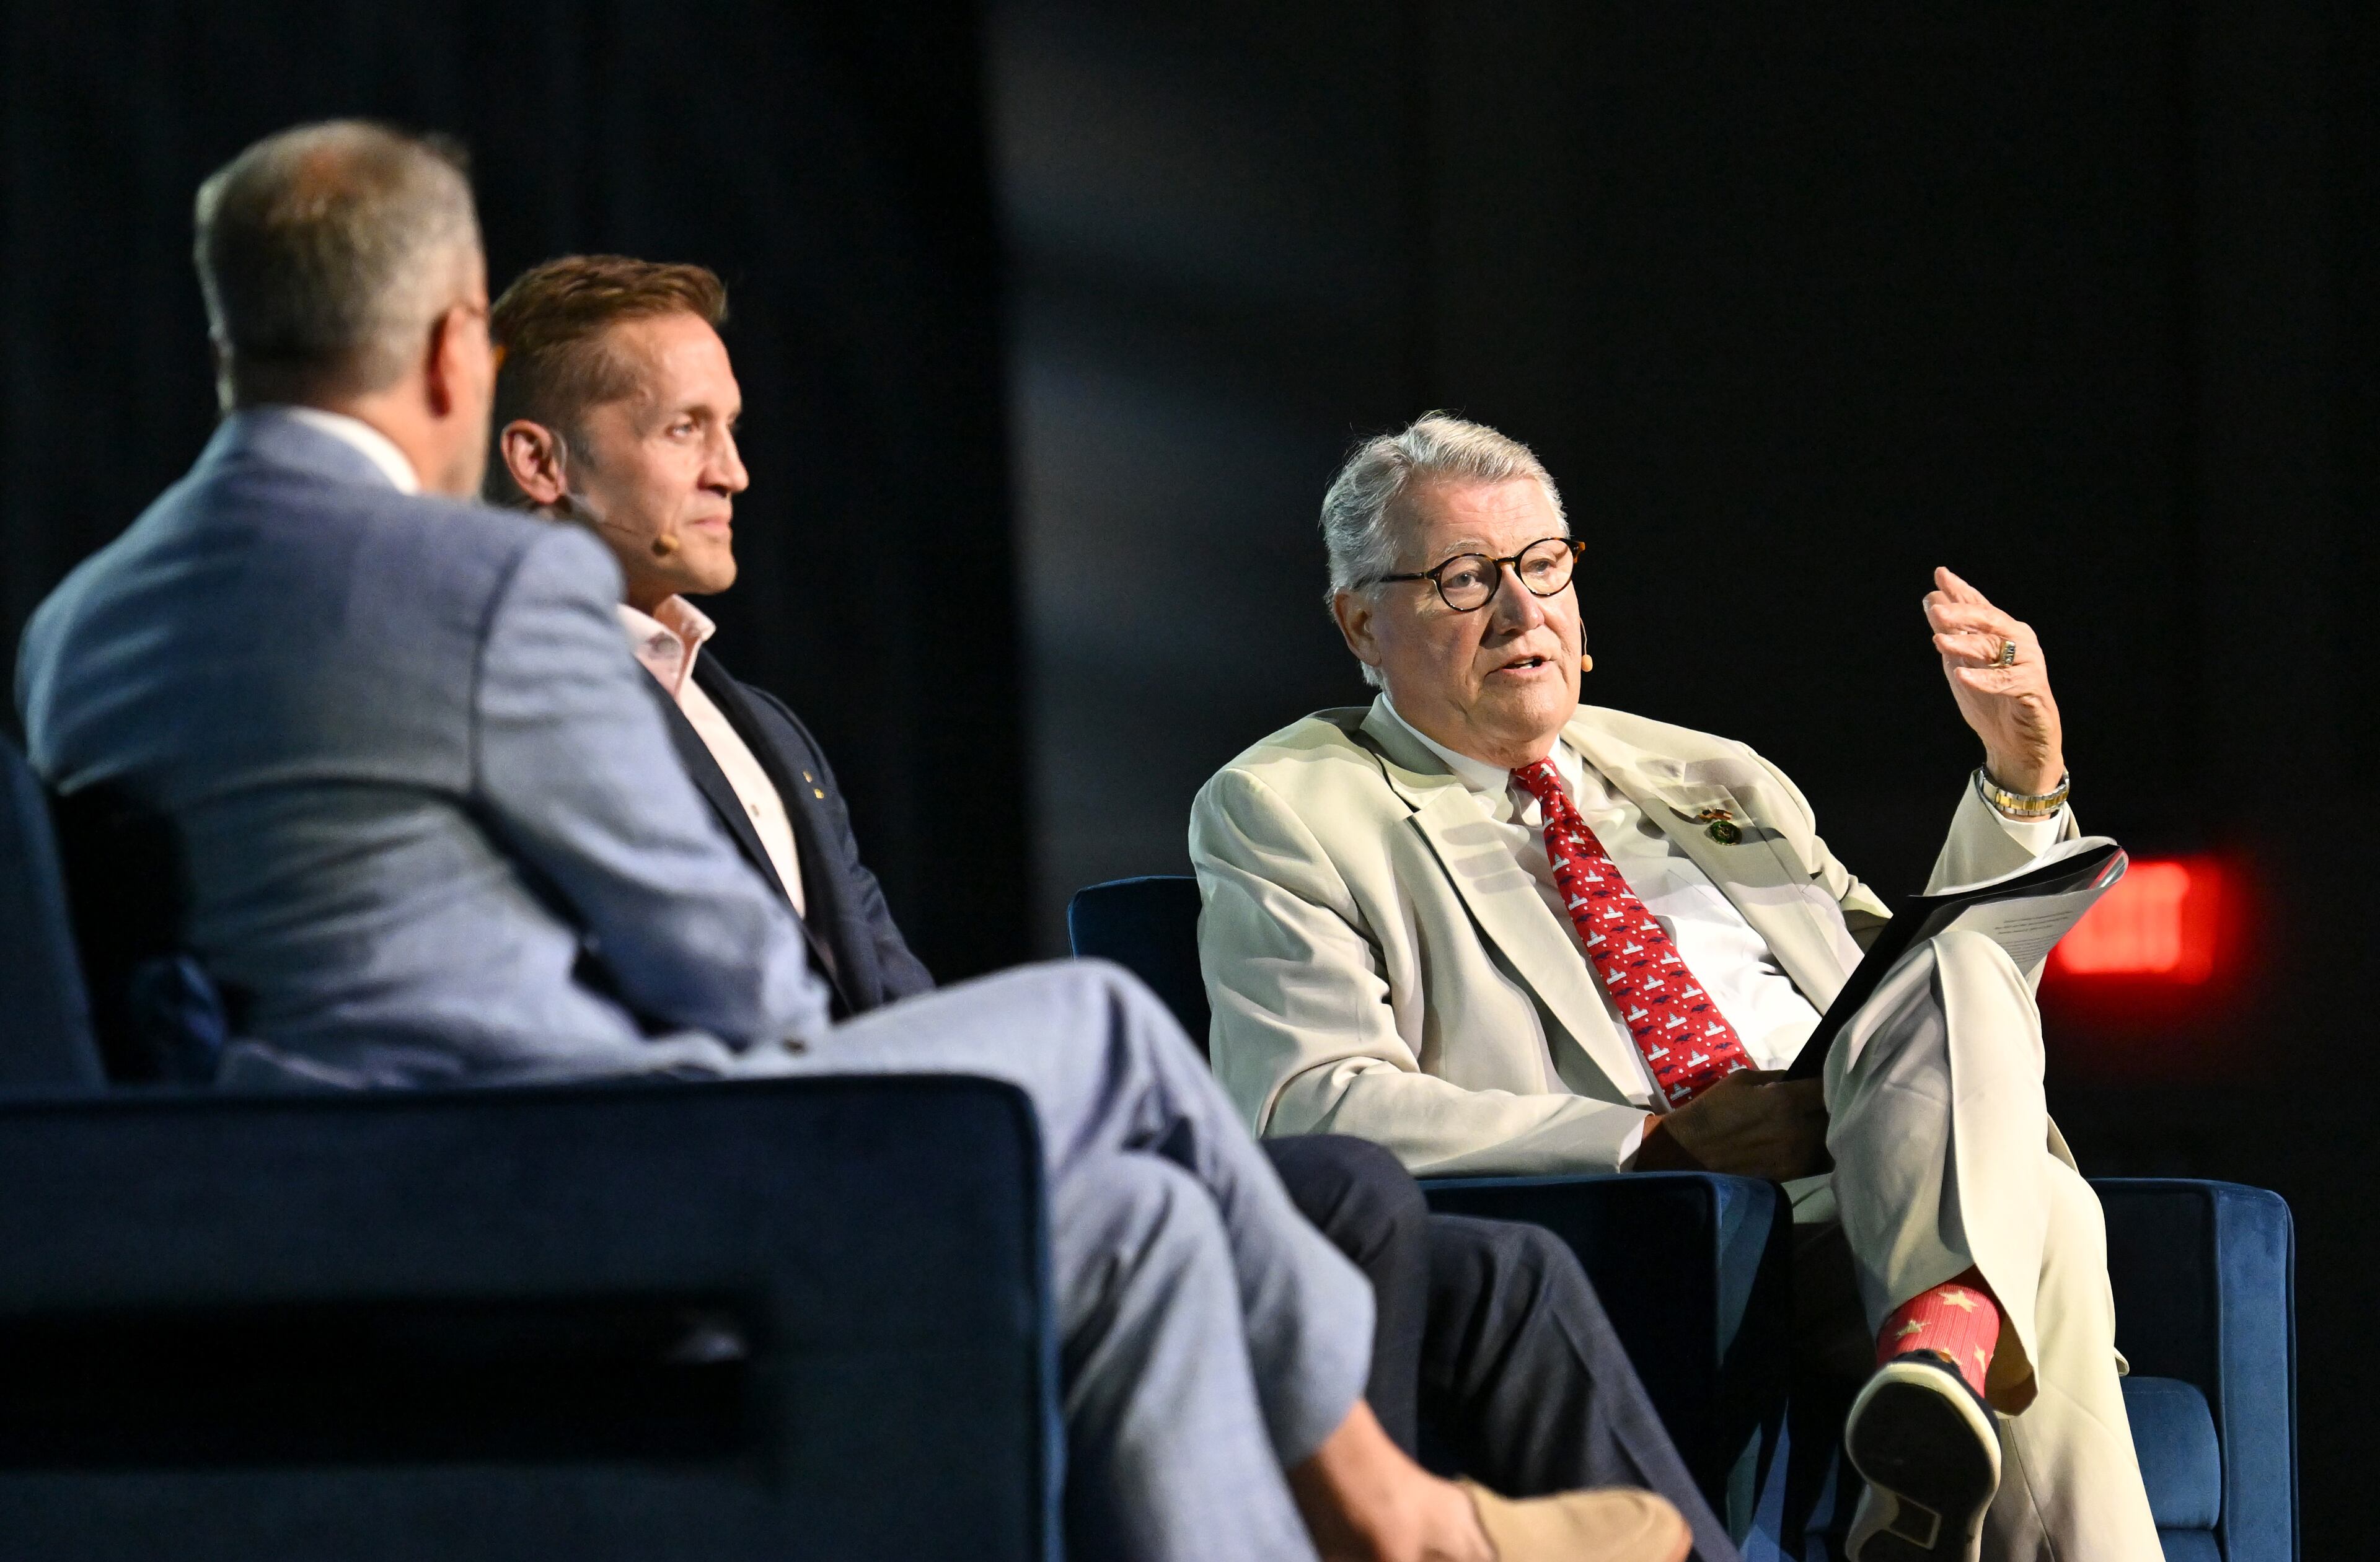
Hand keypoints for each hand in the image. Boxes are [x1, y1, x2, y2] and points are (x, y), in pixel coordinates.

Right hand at [1633, 1068, 1828, 1180]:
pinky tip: (1812, 1143)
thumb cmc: (1713, 1110)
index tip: (1829, 1078)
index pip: (1827, 1086)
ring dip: (1826, 1129)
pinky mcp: (1793, 1174)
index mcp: (1786, 1100)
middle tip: (1823, 1100)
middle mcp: (1798, 1129)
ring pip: (1830, 1138)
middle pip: (1833, 1114)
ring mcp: (1798, 1155)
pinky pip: (1820, 1159)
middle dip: (1831, 1105)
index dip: (1831, 1080)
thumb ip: (1777, 1078)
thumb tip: (1800, 1080)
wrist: (1690, 1152)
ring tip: (1819, 1122)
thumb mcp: (1742, 1079)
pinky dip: (1820, 1150)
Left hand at [1924, 566, 2063, 794]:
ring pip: (1998, 648)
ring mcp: (2028, 665)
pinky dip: (1985, 679)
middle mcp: (2018, 643)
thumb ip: (1950, 635)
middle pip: (1990, 622)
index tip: (1941, 575)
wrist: (2015, 745)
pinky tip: (1962, 676)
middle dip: (1962, 614)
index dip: (1962, 591)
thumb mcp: (1962, 665)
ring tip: (1940, 641)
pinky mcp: (2033, 691)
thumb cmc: (1990, 703)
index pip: (1980, 607)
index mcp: (2001, 634)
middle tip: (1935, 611)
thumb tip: (1932, 600)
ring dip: (1967, 644)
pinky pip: (2008, 682)